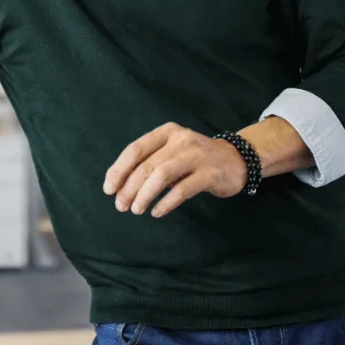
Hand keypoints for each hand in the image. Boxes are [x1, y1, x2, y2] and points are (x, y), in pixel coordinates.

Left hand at [103, 122, 247, 217]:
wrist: (235, 159)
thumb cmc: (194, 158)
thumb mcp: (172, 151)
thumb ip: (151, 161)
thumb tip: (119, 185)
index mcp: (167, 132)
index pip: (135, 149)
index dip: (119, 169)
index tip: (108, 188)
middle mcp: (180, 139)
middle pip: (147, 164)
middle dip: (129, 187)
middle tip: (120, 205)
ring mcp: (196, 155)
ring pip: (162, 175)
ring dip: (144, 194)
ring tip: (136, 210)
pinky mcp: (209, 173)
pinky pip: (182, 189)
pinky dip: (166, 202)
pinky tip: (157, 212)